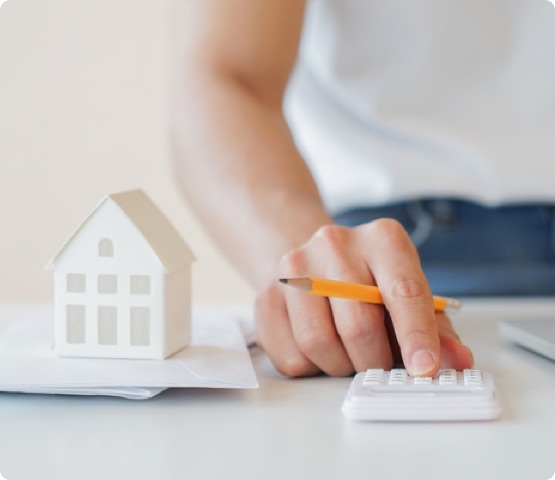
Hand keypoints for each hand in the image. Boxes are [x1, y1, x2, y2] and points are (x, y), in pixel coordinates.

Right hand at [255, 220, 473, 376]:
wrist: (313, 260)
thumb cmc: (368, 281)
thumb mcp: (407, 292)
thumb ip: (434, 327)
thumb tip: (456, 360)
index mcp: (382, 239)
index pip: (403, 291)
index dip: (416, 336)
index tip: (424, 369)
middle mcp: (335, 244)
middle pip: (358, 325)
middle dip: (374, 360)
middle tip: (378, 363)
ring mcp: (294, 267)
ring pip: (318, 343)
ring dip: (340, 366)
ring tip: (348, 354)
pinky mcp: (266, 295)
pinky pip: (290, 356)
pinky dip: (311, 367)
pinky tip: (320, 349)